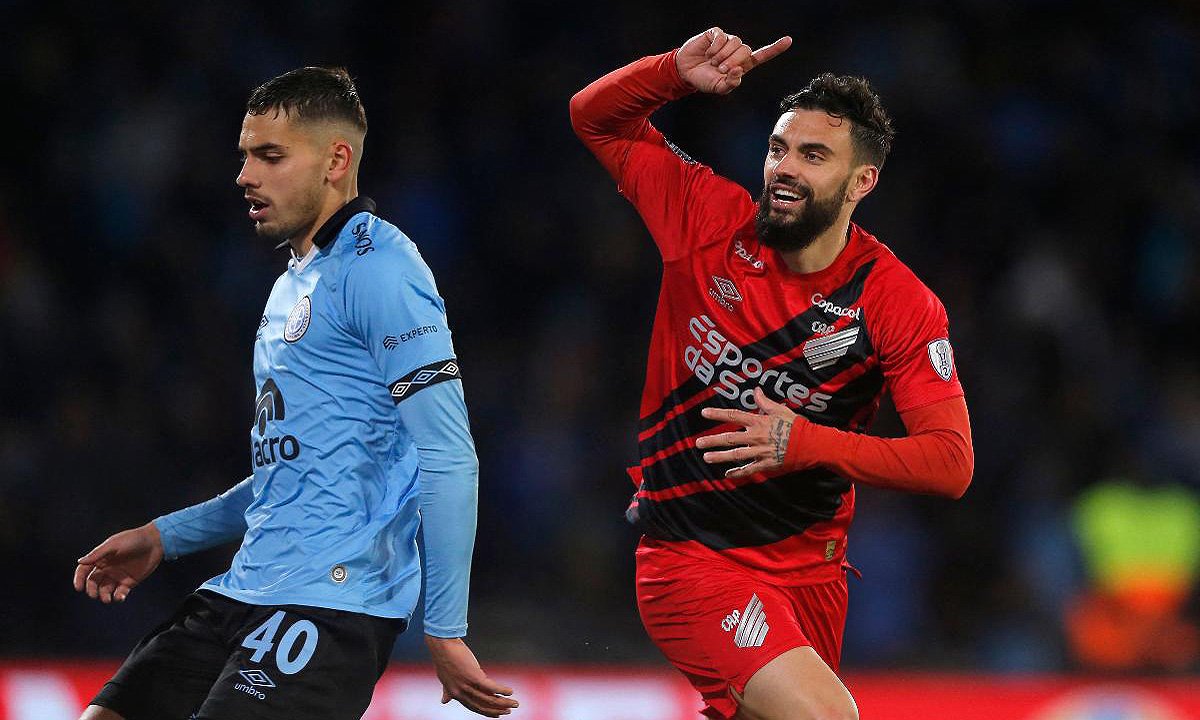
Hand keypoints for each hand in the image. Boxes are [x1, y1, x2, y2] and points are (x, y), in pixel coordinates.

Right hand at [73, 522, 163, 602]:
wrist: (155, 542)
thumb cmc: (133, 539)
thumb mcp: (114, 545)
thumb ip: (97, 554)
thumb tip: (80, 561)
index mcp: (101, 559)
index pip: (84, 570)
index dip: (79, 579)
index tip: (79, 588)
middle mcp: (107, 569)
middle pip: (93, 583)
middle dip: (91, 590)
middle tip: (94, 595)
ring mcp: (118, 576)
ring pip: (105, 590)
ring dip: (104, 596)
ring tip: (107, 599)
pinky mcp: (129, 582)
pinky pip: (120, 592)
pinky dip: (118, 597)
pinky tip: (120, 597)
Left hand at [425, 635, 518, 716]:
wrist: (441, 645)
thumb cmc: (444, 658)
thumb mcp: (444, 679)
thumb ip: (447, 691)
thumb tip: (443, 701)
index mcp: (456, 694)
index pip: (473, 707)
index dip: (486, 712)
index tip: (497, 715)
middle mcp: (461, 692)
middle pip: (483, 706)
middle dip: (498, 710)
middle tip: (509, 711)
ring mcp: (467, 685)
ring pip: (489, 699)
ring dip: (504, 702)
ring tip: (514, 703)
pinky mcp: (474, 676)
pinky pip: (491, 687)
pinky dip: (502, 690)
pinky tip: (510, 691)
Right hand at [675, 27, 791, 94]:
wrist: (685, 72)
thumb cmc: (704, 81)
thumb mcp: (718, 88)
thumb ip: (731, 83)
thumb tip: (739, 71)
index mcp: (742, 64)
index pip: (761, 55)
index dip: (775, 48)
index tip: (788, 40)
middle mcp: (737, 51)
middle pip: (746, 50)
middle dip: (733, 61)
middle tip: (720, 69)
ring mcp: (727, 42)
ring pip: (735, 43)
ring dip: (723, 55)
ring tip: (713, 62)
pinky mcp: (716, 34)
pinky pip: (722, 37)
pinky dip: (715, 47)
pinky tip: (708, 53)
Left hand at [697, 387, 798, 477]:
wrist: (810, 443)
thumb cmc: (795, 425)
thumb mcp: (780, 410)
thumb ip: (765, 402)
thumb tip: (756, 390)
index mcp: (758, 422)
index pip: (734, 416)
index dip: (718, 414)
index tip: (704, 413)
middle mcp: (756, 436)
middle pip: (730, 438)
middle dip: (713, 440)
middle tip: (698, 443)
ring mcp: (760, 451)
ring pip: (736, 455)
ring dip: (720, 456)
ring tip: (706, 457)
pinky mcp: (766, 464)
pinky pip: (749, 469)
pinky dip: (738, 473)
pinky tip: (727, 474)